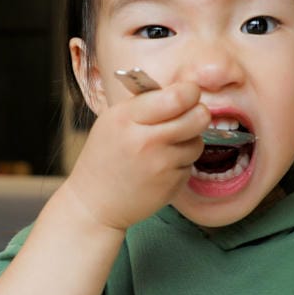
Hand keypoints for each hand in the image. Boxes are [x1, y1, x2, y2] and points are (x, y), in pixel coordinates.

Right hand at [66, 81, 208, 230]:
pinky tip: (160, 167)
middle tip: (192, 115)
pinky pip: (190, 164)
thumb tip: (183, 90)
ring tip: (166, 146)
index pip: (177, 97)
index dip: (190, 92)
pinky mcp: (171, 185)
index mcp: (127, 118)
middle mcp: (146, 141)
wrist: (95, 203)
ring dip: (189, 140)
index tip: (189, 93)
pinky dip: (181, 163)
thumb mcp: (113, 120)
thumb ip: (145, 104)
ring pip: (197, 141)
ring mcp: (161, 165)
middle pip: (198, 117)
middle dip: (199, 113)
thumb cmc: (105, 157)